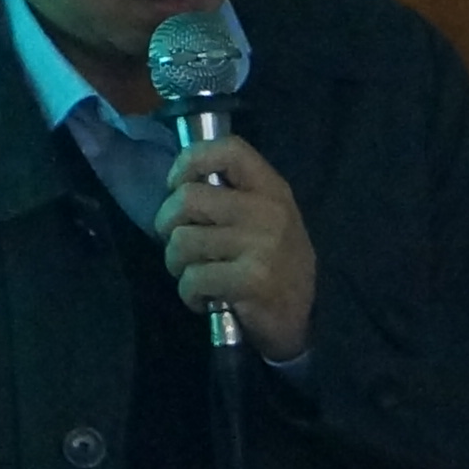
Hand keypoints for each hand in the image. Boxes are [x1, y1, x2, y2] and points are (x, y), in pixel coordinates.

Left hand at [160, 129, 318, 358]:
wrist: (302, 320)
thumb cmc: (274, 264)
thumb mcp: (265, 218)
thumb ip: (232, 195)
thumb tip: (177, 184)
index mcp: (272, 188)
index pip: (228, 149)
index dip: (190, 161)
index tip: (176, 186)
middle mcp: (268, 210)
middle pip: (188, 198)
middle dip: (167, 224)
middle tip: (178, 243)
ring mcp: (261, 245)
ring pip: (182, 241)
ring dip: (176, 263)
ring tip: (193, 274)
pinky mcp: (250, 280)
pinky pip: (193, 278)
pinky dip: (188, 294)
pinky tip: (203, 299)